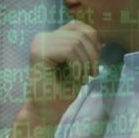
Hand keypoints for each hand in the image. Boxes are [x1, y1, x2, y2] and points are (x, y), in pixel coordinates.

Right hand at [8, 20, 99, 137]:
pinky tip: (77, 79)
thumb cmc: (61, 91)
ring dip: (86, 62)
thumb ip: (83, 47)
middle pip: (79, 33)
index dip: (92, 40)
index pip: (77, 25)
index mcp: (50, 38)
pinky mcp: (39, 53)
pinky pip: (69, 50)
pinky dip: (79, 66)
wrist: (46, 112)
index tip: (95, 61)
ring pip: (76, 42)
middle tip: (93, 73)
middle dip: (93, 54)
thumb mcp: (77, 64)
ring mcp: (39, 44)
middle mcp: (42, 37)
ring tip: (84, 78)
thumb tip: (99, 38)